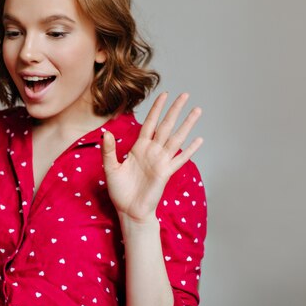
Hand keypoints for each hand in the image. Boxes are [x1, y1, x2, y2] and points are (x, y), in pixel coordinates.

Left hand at [102, 92, 202, 223]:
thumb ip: (109, 150)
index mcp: (139, 148)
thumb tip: (106, 133)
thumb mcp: (110, 168)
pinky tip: (199, 140)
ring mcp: (161, 161)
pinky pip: (180, 159)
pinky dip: (190, 150)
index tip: (164, 95)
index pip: (150, 123)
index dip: (156, 109)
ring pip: (176, 138)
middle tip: (185, 95)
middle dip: (175, 110)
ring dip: (187, 125)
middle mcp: (152, 152)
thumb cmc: (119, 191)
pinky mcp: (166, 173)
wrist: (129, 210)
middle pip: (166, 126)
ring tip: (197, 111)